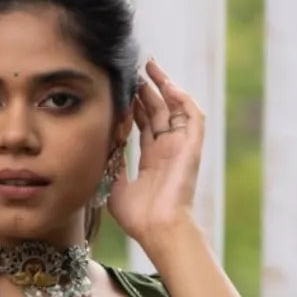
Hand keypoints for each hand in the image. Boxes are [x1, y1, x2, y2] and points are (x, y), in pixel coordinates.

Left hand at [105, 56, 204, 253]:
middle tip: (134, 69)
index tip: (122, 88)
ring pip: (176, 108)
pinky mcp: (191, 148)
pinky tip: (167, 84)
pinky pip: (193, 116)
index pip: (145, 125)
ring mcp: (180, 148)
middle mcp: (168, 151)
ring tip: (150, 67)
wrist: (158, 230)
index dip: (135, 105)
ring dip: (165, 86)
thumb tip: (103, 144)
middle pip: (159, 112)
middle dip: (147, 89)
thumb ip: (112, 164)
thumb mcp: (116, 186)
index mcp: (153, 160)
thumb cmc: (138, 218)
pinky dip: (183, 99)